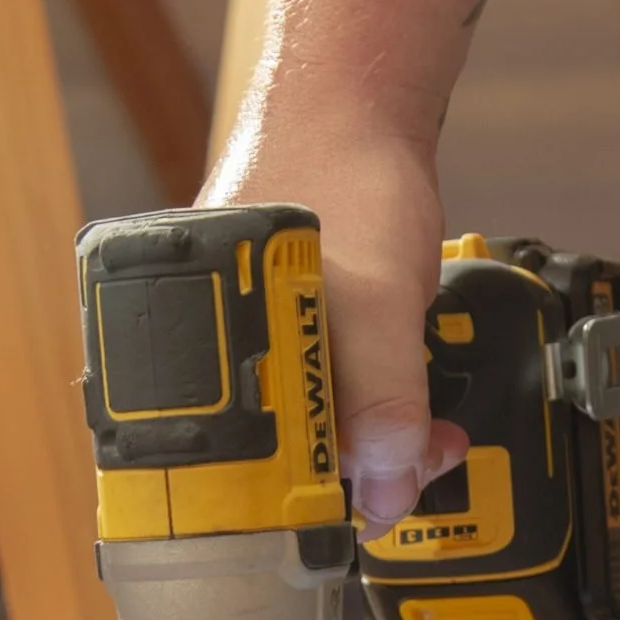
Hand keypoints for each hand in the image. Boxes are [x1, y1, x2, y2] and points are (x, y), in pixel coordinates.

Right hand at [203, 125, 470, 537]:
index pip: (231, 474)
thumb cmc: (342, 175)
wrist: (361, 108)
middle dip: (355, 476)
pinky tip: (407, 408)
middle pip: (275, 463)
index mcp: (190, 353)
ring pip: (306, 436)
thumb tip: (382, 490)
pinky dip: (371, 415)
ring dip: (373, 449)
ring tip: (430, 438)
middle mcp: (208, 358)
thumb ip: (381, 398)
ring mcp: (249, 347)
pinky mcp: (287, 337)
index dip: (302, 502)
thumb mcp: (376, 302)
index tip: (366, 510)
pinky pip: (324, 400)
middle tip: (420, 462)